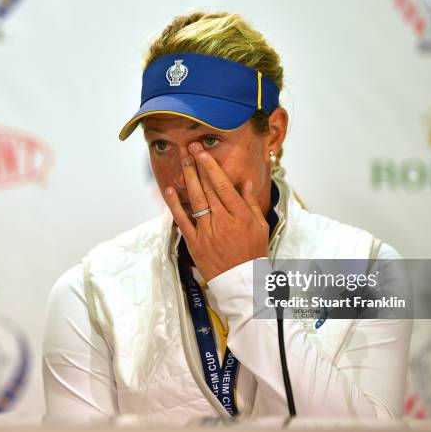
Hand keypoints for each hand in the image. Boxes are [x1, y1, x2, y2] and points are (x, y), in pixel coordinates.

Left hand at [163, 142, 269, 280]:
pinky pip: (183, 221)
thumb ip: (251, 204)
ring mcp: (207, 232)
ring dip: (188, 179)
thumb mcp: (260, 227)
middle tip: (190, 149)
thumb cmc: (253, 253)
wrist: (242, 282)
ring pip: (196, 200)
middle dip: (198, 167)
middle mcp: (223, 221)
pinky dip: (175, 205)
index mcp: (240, 216)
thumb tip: (245, 183)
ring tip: (183, 161)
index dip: (211, 168)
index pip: (223, 186)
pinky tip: (170, 190)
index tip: (204, 153)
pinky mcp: (195, 243)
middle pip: (208, 189)